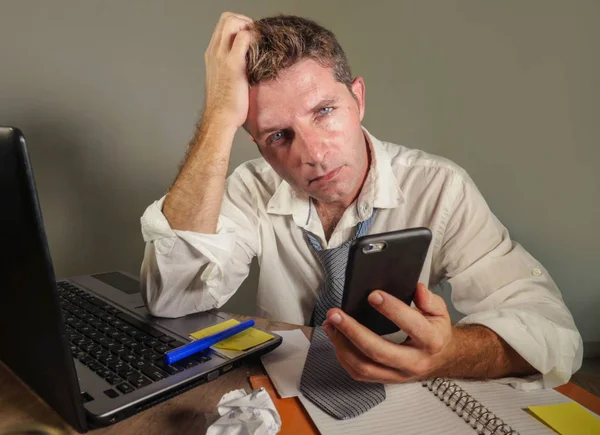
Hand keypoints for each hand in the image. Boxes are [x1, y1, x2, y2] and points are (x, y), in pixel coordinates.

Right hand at [204, 12, 253, 128]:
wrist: (220, 118)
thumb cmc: (226, 105)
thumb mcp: (226, 80)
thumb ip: (234, 67)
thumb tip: (251, 64)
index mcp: (212, 55)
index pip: (223, 25)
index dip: (239, 24)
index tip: (252, 37)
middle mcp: (214, 51)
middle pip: (227, 18)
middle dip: (245, 21)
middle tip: (257, 36)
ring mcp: (221, 56)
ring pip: (233, 21)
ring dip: (249, 26)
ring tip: (258, 42)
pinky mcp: (233, 64)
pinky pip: (245, 37)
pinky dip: (255, 37)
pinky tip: (261, 51)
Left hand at [322, 283, 453, 382]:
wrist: (440, 359)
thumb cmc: (435, 332)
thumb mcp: (439, 311)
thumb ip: (429, 299)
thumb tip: (417, 288)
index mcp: (431, 341)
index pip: (411, 325)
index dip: (392, 310)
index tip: (373, 295)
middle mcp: (414, 362)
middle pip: (379, 351)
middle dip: (353, 331)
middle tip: (336, 314)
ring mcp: (398, 374)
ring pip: (364, 366)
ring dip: (342, 345)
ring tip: (330, 325)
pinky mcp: (385, 379)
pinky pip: (359, 373)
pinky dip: (343, 356)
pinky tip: (336, 338)